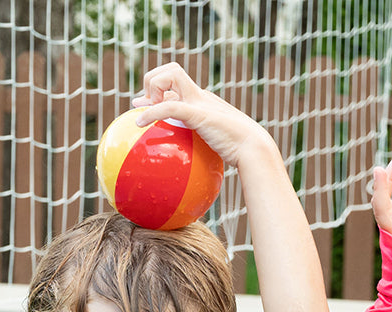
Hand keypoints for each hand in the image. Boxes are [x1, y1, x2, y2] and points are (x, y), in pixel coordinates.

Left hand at [133, 62, 263, 167]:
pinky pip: (167, 106)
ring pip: (170, 74)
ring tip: (147, 110)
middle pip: (171, 68)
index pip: (176, 81)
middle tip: (147, 104)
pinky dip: (150, 112)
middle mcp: (199, 95)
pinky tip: (138, 123)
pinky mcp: (198, 112)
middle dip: (152, 80)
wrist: (253, 148)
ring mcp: (199, 101)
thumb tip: (192, 165)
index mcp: (203, 100)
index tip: (144, 104)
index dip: (157, 88)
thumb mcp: (217, 147)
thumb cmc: (239, 153)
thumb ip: (203, 146)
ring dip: (153, 87)